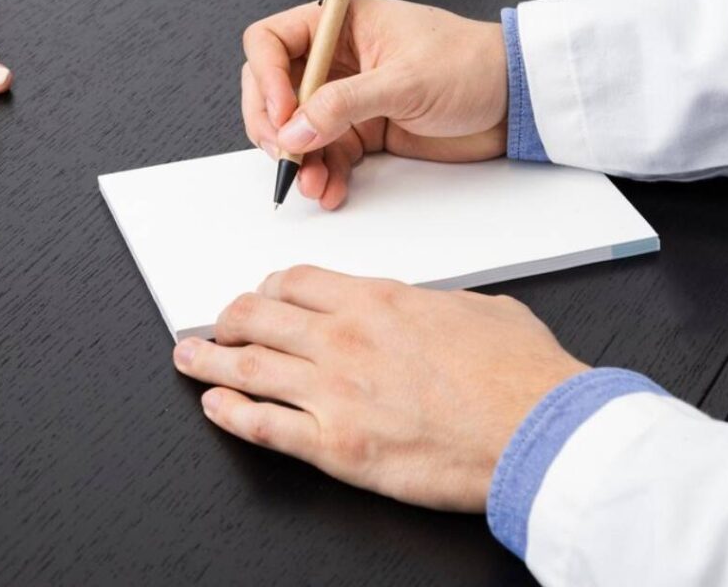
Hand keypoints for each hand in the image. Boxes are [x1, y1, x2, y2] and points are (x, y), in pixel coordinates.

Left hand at [173, 266, 586, 511]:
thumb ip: (430, 304)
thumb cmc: (518, 372)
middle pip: (257, 315)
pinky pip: (264, 427)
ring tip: (187, 356)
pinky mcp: (336, 447)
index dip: (268, 286)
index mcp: (374, 300)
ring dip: (207, 360)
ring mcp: (334, 392)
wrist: (540, 431)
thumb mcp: (475, 308)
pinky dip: (231, 415)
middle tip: (216, 322)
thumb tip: (422, 308)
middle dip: (228, 317)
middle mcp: (342, 338)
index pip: (295, 280)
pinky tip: (215, 407)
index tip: (262, 294)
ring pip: (246, 367)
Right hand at [242, 0, 507, 208]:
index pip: (271, 40)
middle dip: (274, 125)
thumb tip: (295, 130)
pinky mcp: (362, 129)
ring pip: (296, 128)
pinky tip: (331, 188)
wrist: (514, 101)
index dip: (267, 77)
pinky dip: (323, 173)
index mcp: (340, 22)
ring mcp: (346, 95)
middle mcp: (336, 57)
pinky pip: (325, 153)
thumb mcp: (404, 80)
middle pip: (273, 87)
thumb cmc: (472, 64)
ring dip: (298, 159)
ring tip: (313, 182)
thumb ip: (344, 104)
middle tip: (286, 153)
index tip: (283, 114)